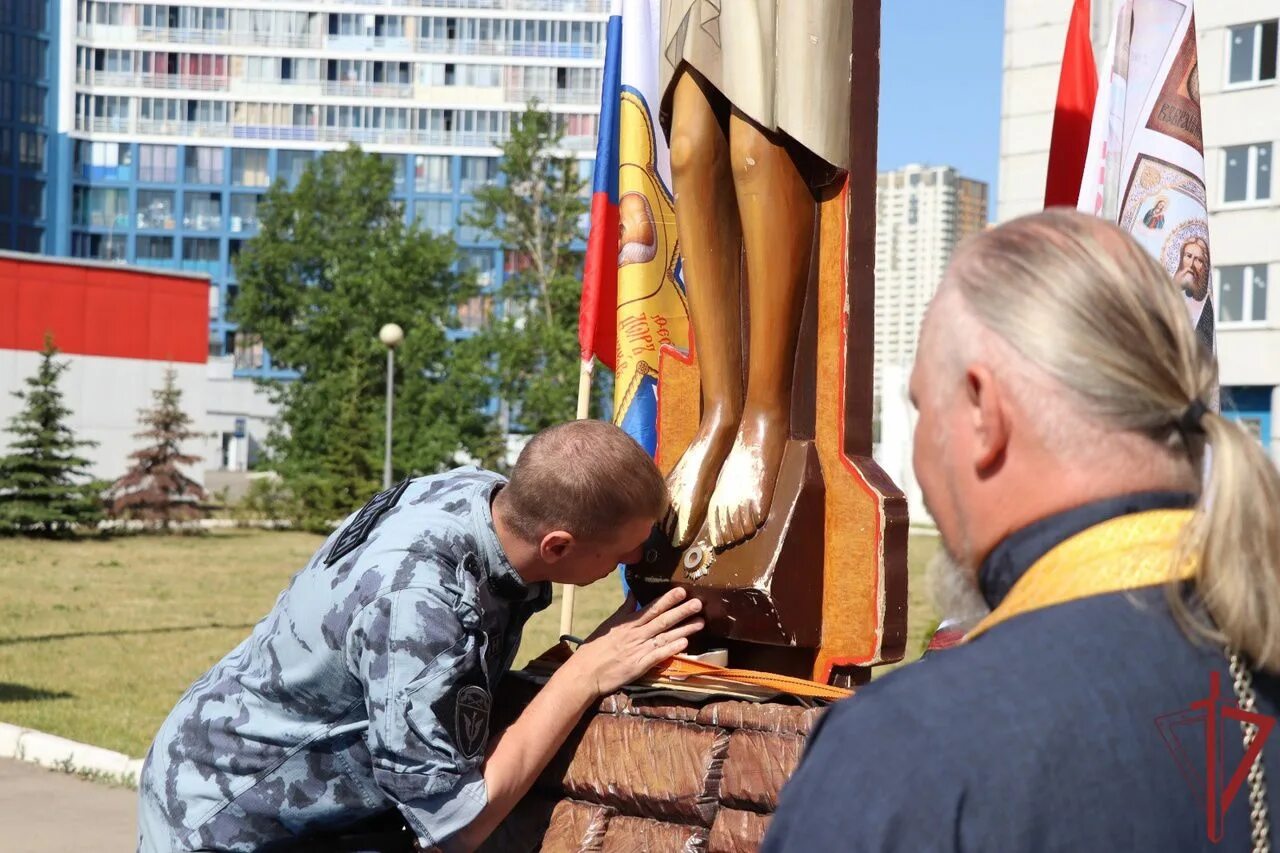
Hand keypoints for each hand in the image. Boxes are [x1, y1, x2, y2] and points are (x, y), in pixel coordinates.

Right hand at [565, 587, 703, 696]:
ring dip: (683, 629)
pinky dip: (671, 649)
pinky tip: (685, 644)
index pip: (651, 608)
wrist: (585, 672)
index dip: (667, 599)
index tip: (682, 591)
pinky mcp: (639, 666)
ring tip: (700, 622)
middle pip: (662, 620)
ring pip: (664, 637)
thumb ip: (624, 609)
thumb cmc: (595, 647)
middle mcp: (635, 634)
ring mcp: (638, 650)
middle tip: (699, 602)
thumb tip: (632, 593)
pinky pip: (658, 656)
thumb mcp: (608, 624)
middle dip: (681, 611)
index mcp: (627, 623)